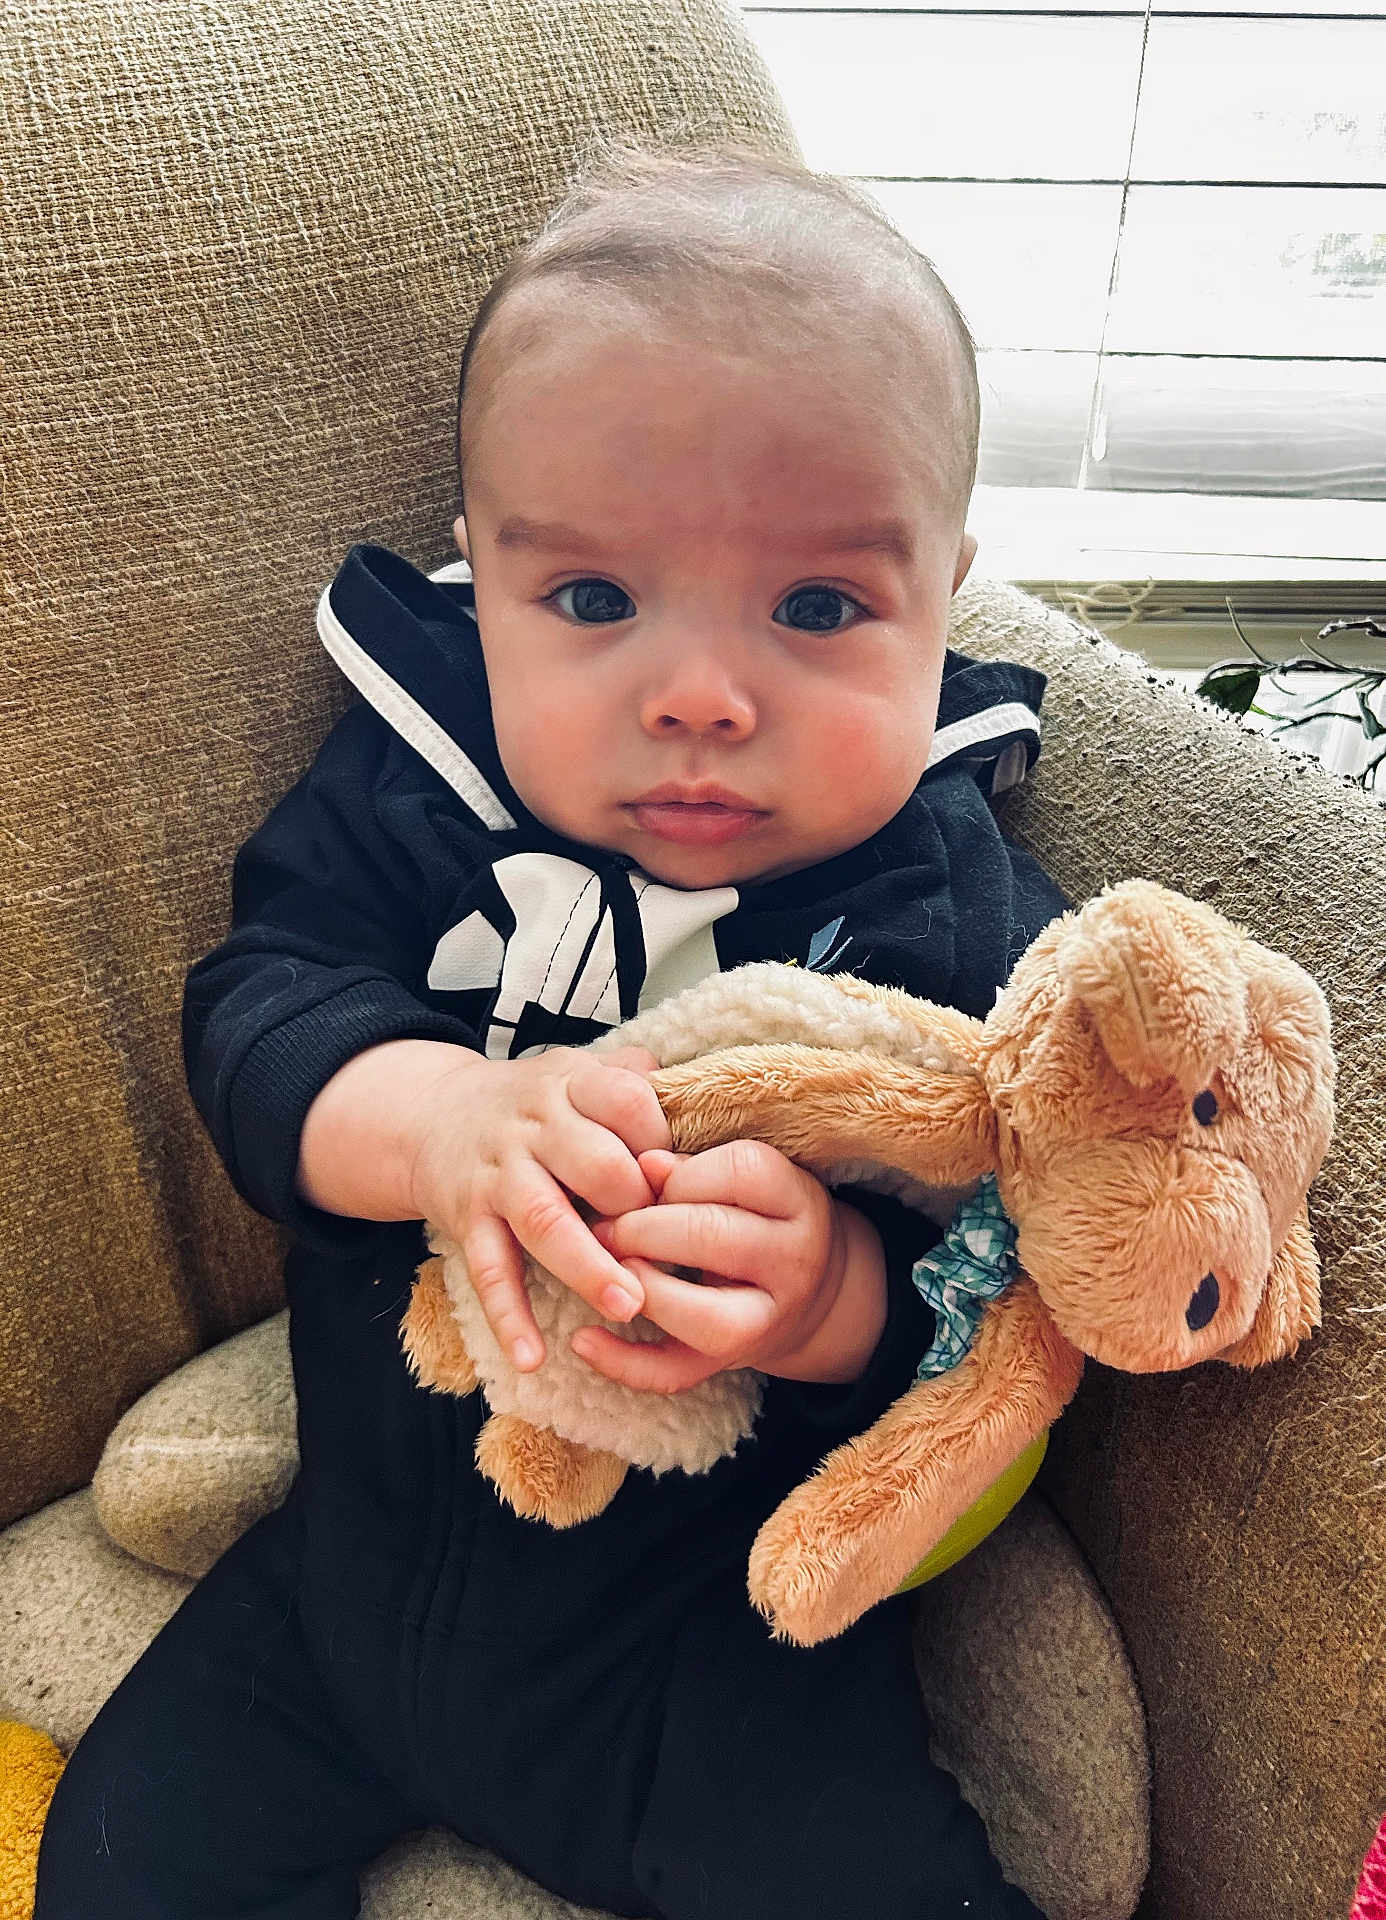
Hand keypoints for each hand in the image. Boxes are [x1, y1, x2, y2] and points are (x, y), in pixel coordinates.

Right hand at [406, 1045, 672, 1372]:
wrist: (430, 1117)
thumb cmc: (533, 1106)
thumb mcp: (578, 1073)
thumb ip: (634, 1078)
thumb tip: (699, 1102)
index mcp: (571, 1084)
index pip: (627, 1101)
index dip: (660, 1142)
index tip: (677, 1176)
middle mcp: (532, 1127)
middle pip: (596, 1164)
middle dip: (636, 1208)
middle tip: (665, 1245)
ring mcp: (498, 1175)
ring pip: (546, 1221)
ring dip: (589, 1267)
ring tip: (629, 1307)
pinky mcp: (467, 1219)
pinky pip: (489, 1270)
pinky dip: (508, 1316)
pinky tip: (533, 1358)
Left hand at [572, 1142, 887, 1391]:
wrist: (809, 1292)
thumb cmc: (756, 1217)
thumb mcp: (743, 1183)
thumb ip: (691, 1169)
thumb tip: (643, 1166)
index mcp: (798, 1202)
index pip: (741, 1173)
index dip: (679, 1176)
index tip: (644, 1183)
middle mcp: (794, 1262)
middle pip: (714, 1237)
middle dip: (642, 1229)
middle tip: (604, 1227)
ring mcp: (767, 1320)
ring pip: (702, 1316)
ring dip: (640, 1288)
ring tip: (607, 1270)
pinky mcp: (729, 1362)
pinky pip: (673, 1374)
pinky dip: (621, 1363)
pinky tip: (583, 1339)